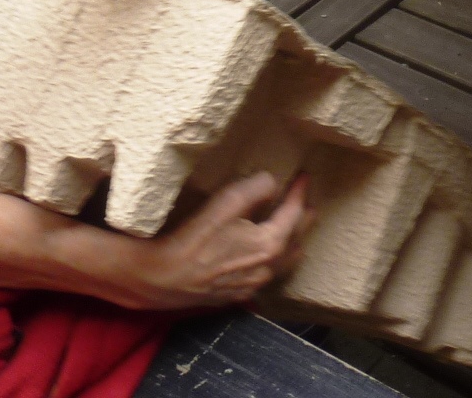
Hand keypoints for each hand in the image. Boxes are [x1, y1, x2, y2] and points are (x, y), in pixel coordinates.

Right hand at [132, 172, 310, 309]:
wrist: (162, 277)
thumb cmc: (194, 239)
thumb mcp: (226, 202)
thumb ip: (256, 188)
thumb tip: (272, 183)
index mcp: (270, 244)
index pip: (294, 213)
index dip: (299, 191)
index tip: (304, 176)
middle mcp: (267, 268)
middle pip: (296, 240)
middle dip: (304, 219)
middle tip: (308, 204)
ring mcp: (252, 284)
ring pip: (284, 262)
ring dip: (294, 243)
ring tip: (297, 232)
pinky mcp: (236, 293)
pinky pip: (267, 275)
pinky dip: (276, 262)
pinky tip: (268, 259)